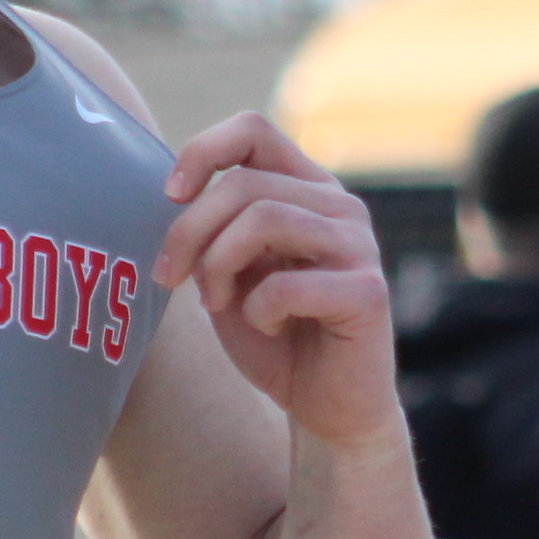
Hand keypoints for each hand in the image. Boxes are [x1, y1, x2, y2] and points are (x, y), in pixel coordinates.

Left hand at [154, 113, 400, 451]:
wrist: (328, 408)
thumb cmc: (273, 335)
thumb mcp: (229, 272)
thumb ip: (211, 230)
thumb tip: (171, 194)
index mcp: (306, 189)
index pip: (254, 131)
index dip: (203, 151)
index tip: (170, 196)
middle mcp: (339, 205)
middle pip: (245, 183)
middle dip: (190, 231)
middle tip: (172, 277)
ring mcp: (360, 245)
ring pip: (265, 219)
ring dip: (219, 266)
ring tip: (217, 302)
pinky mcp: (368, 293)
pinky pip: (287, 285)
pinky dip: (257, 310)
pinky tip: (268, 327)